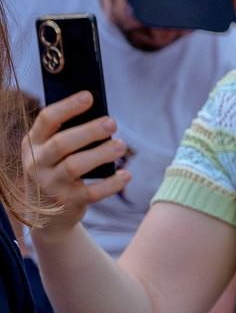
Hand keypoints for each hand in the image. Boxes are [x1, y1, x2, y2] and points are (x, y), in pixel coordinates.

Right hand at [21, 92, 129, 234]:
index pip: (46, 120)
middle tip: (112, 122)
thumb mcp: (52, 153)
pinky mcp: (66, 203)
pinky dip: (111, 184)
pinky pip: (92, 192)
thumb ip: (68, 134)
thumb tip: (102, 116)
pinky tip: (126, 175)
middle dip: (88, 131)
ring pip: (75, 166)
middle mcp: (36, 164)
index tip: (89, 96)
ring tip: (121, 145)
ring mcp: (49, 185)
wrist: (47, 215)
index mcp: (32, 144)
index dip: (67, 107)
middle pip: (61, 144)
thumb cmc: (57, 171)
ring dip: (101, 154)